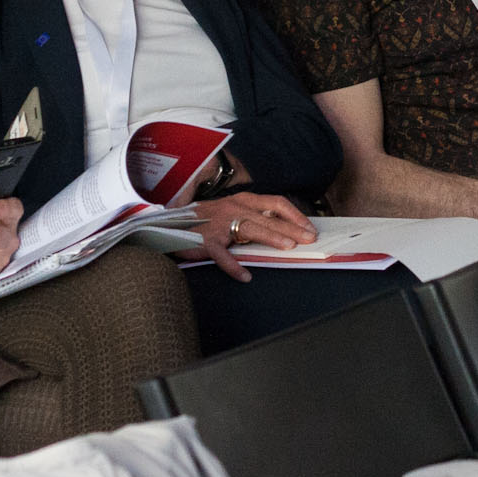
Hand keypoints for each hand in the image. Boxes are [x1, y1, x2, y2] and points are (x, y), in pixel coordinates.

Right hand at [186, 192, 317, 281]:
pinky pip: (222, 255)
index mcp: (242, 200)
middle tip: (310, 239)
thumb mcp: (231, 212)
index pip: (275, 203)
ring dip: (272, 238)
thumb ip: (253, 217)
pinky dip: (233, 266)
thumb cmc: (205, 221)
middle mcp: (233, 207)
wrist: (168, 225)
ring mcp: (219, 224)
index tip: (310, 227)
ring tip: (289, 248)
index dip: (295, 215)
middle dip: (292, 228)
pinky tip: (245, 276)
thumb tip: (282, 230)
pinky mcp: (205, 241)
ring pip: (250, 229)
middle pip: (268, 218)